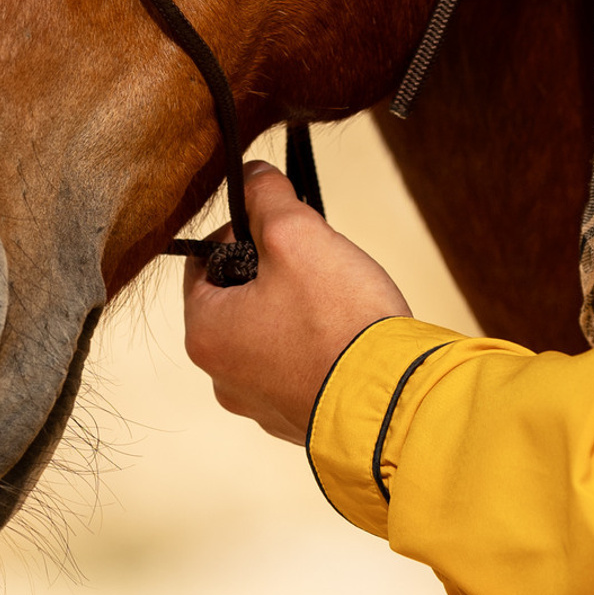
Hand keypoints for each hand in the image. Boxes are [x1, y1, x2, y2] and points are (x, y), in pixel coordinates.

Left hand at [182, 159, 412, 442]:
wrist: (390, 402)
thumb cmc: (338, 318)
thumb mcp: (297, 235)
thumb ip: (266, 198)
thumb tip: (252, 174)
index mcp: (206, 334)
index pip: (203, 261)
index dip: (242, 231)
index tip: (280, 224)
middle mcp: (221, 378)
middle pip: (236, 299)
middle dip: (273, 271)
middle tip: (314, 259)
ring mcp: (260, 406)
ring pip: (268, 333)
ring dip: (295, 309)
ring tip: (337, 298)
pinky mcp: (298, 420)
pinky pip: (296, 367)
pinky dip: (316, 346)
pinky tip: (347, 335)